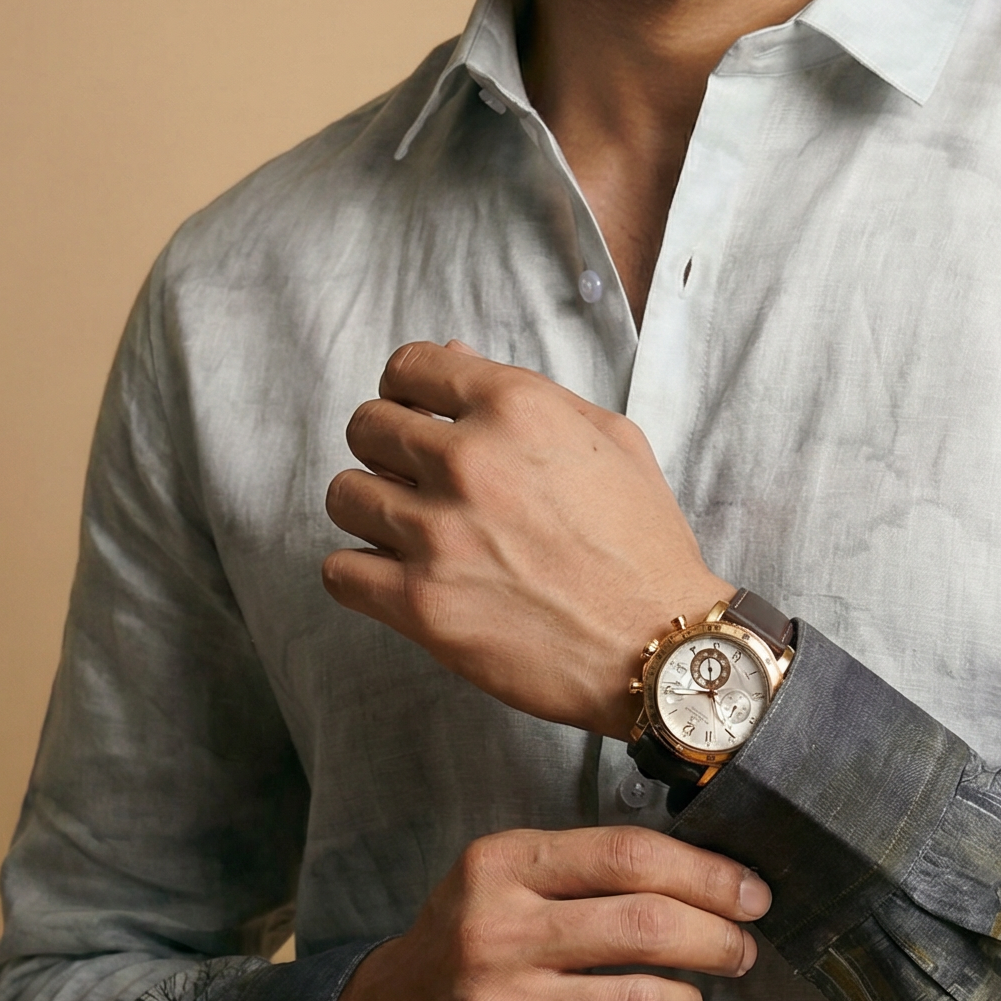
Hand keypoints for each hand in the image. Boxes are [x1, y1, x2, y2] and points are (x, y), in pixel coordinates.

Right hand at [309, 826, 769, 1000]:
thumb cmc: (465, 949)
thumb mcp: (503, 882)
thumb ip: (586, 870)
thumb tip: (709, 876)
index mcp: (501, 868)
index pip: (628, 855)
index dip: (707, 874)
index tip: (749, 892)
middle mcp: (496, 935)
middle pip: (648, 925)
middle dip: (718, 937)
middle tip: (740, 948)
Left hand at [323, 341, 722, 735]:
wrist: (661, 645)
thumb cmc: (644, 545)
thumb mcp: (612, 441)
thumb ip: (532, 393)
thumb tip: (454, 355)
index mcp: (516, 408)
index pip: (409, 366)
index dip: (407, 389)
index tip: (416, 415)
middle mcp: (469, 461)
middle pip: (366, 426)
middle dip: (385, 448)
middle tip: (416, 479)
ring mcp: (439, 534)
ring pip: (345, 496)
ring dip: (371, 510)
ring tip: (408, 531)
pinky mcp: (420, 604)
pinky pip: (339, 571)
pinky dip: (360, 574)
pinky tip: (395, 578)